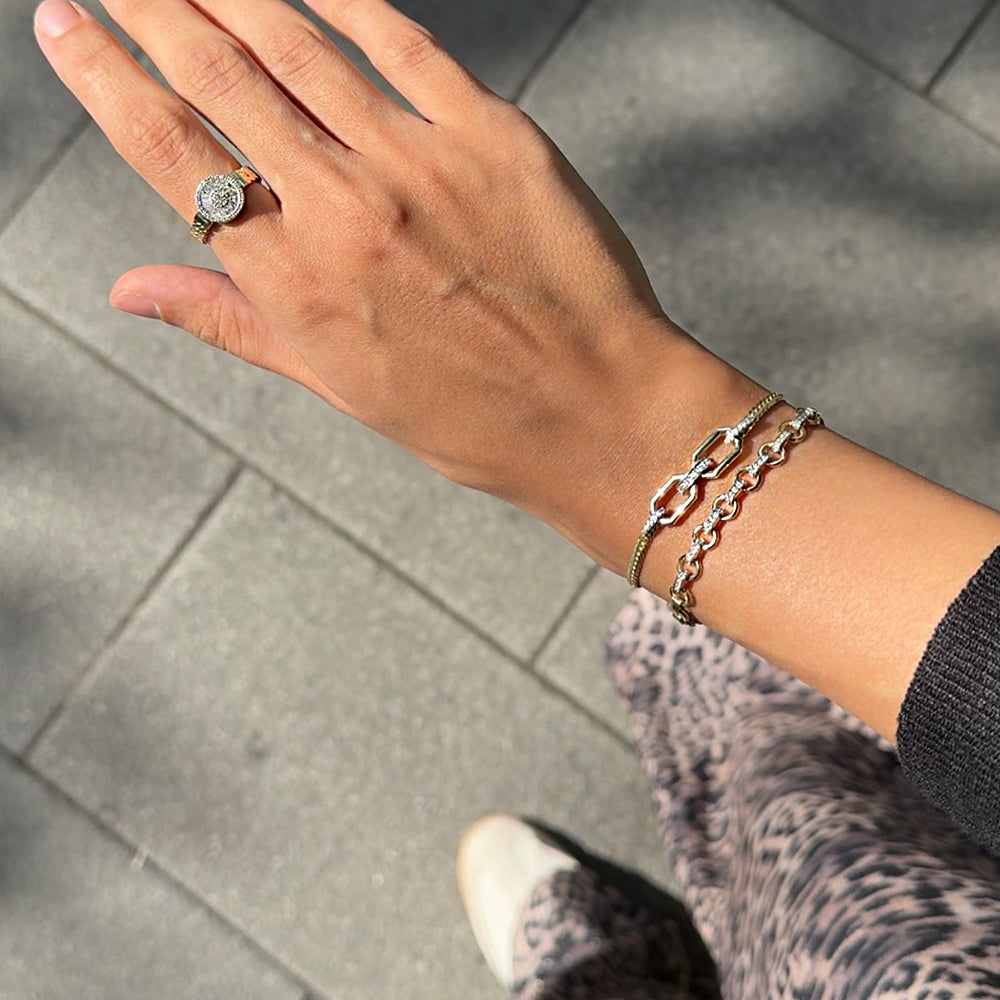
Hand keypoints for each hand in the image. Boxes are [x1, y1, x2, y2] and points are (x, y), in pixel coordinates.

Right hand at [34, 0, 689, 554]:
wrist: (595, 413)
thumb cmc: (466, 416)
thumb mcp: (336, 384)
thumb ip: (232, 321)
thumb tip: (128, 288)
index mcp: (294, 286)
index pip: (169, 154)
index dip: (104, 77)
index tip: (64, 25)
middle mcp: (342, 214)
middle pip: (220, 75)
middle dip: (152, 5)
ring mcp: (418, 168)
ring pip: (297, 43)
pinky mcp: (492, 137)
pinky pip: (401, 42)